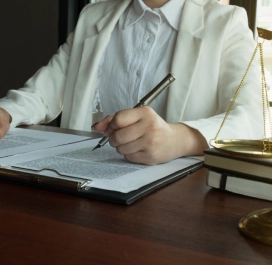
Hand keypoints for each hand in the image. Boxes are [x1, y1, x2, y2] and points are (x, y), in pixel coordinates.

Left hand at [92, 106, 207, 164]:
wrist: (174, 140)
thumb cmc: (153, 127)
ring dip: (121, 147)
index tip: (114, 127)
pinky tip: (138, 149)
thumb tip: (97, 126)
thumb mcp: (137, 117)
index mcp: (145, 113)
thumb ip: (115, 119)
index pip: (118, 119)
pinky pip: (128, 157)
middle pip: (117, 136)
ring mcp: (151, 143)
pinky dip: (129, 154)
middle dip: (114, 138)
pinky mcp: (150, 157)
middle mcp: (149, 127)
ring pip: (121, 148)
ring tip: (131, 143)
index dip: (112, 125)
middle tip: (120, 137)